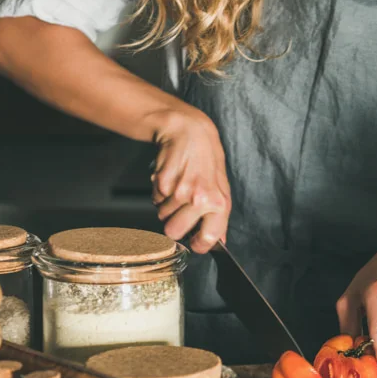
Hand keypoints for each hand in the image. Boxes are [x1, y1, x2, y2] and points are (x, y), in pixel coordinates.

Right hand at [151, 110, 231, 252]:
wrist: (191, 133)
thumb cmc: (207, 162)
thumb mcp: (221, 189)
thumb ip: (219, 217)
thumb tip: (220, 241)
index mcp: (219, 204)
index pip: (207, 238)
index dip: (198, 244)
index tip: (194, 241)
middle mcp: (200, 199)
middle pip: (174, 232)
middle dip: (174, 225)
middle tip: (181, 210)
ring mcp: (180, 191)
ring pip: (162, 216)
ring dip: (166, 206)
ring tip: (178, 188)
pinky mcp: (162, 183)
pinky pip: (155, 200)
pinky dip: (160, 193)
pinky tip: (171, 179)